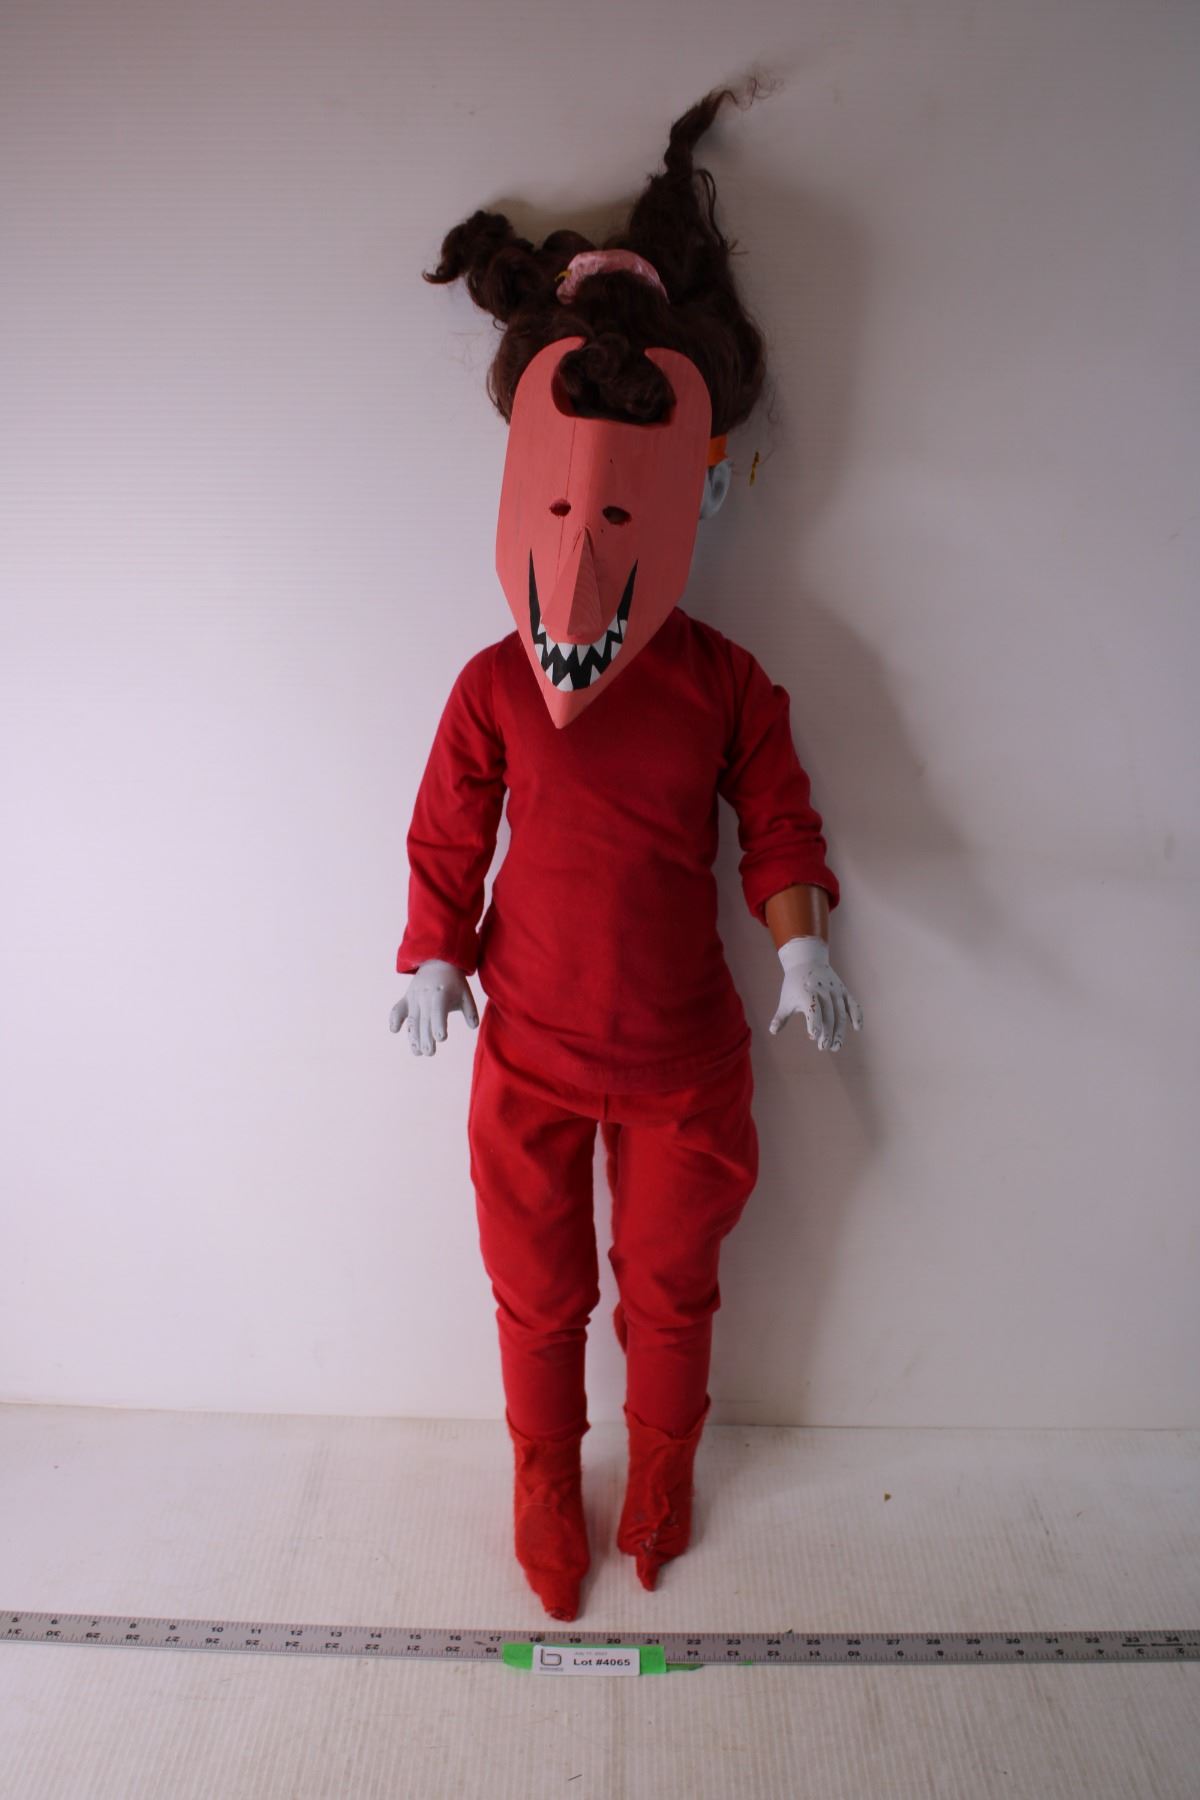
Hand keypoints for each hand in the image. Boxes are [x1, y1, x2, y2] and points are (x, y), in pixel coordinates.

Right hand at [389, 959, 478, 1055]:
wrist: (437, 962)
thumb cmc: (454, 983)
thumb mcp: (465, 994)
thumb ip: (470, 1010)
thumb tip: (474, 1026)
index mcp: (441, 995)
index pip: (438, 1012)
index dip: (438, 1025)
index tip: (441, 1038)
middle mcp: (425, 998)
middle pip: (424, 1020)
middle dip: (426, 1038)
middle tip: (430, 1053)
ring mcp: (414, 999)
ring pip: (412, 1020)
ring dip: (413, 1037)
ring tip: (418, 1053)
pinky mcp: (406, 999)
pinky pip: (398, 1009)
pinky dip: (394, 1019)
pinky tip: (394, 1030)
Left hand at [769, 936, 861, 1051]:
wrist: (807, 961)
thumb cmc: (794, 985)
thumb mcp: (786, 999)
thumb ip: (780, 1017)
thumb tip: (772, 1031)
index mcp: (807, 993)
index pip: (813, 1010)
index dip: (814, 1023)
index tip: (813, 1037)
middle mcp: (823, 991)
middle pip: (828, 1015)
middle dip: (827, 1033)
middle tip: (824, 1047)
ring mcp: (835, 991)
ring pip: (840, 1013)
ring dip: (840, 1031)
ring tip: (835, 1046)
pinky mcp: (844, 991)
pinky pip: (853, 1004)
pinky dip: (856, 1015)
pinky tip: (857, 1028)